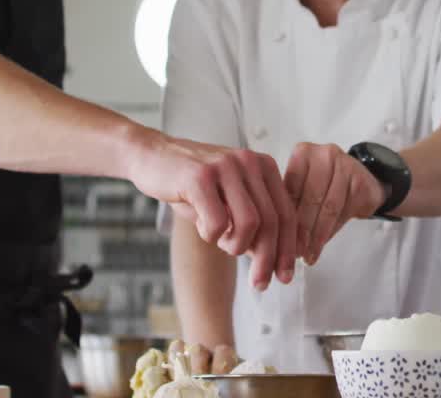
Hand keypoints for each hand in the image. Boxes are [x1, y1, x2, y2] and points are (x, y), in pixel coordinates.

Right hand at [130, 136, 296, 289]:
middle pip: (272, 221)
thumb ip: (252, 223)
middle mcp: (249, 162)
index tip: (284, 275)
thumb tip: (273, 260)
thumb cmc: (192, 184)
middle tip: (259, 284)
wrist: (151, 157)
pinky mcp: (200, 176)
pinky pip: (218, 222)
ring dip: (235, 245)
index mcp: (263, 166)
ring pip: (250, 224)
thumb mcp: (229, 201)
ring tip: (220, 241)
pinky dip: (211, 235)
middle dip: (267, 260)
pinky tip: (201, 226)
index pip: (287, 213)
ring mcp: (226, 167)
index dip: (288, 249)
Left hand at [283, 142, 386, 265]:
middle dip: (301, 229)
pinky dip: (331, 231)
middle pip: (310, 197)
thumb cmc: (324, 187)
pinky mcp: (361, 180)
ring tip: (308, 253)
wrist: (362, 182)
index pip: (291, 187)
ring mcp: (346, 164)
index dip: (285, 216)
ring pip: (328, 207)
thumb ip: (290, 204)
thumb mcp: (303, 189)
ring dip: (317, 235)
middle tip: (294, 251)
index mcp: (303, 153)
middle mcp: (324, 154)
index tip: (279, 239)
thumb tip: (275, 236)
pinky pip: (344, 210)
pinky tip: (322, 244)